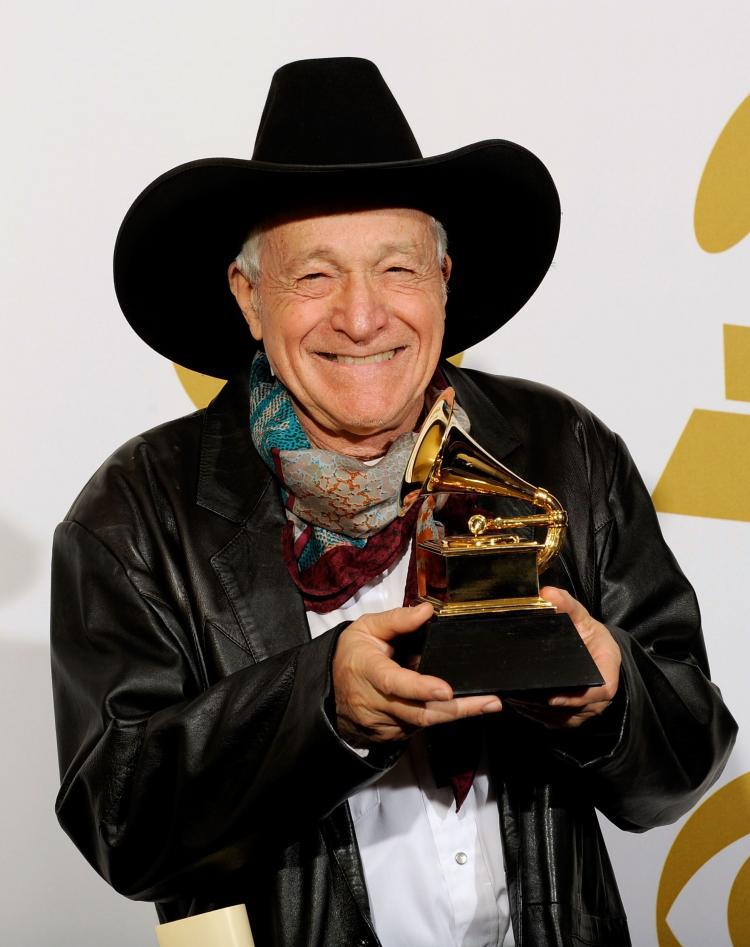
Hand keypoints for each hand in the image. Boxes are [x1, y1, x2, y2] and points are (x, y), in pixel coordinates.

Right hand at [333, 602, 502, 745]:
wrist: (330, 689)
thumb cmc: (352, 654)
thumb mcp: (366, 628)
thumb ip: (397, 620)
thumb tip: (427, 611)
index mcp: (367, 669)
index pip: (395, 682)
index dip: (421, 688)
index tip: (446, 690)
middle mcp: (374, 702)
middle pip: (419, 713)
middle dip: (458, 709)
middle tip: (490, 702)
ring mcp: (383, 723)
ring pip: (424, 723)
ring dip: (456, 713)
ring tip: (486, 702)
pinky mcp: (391, 735)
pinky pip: (419, 727)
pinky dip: (439, 715)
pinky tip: (453, 704)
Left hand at [505, 586, 620, 728]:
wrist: (597, 651)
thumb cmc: (590, 636)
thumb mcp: (582, 616)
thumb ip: (567, 604)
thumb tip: (547, 592)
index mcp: (607, 673)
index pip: (596, 692)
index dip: (575, 697)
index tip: (551, 695)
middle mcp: (598, 698)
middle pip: (574, 708)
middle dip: (546, 704)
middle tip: (519, 696)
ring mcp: (586, 710)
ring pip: (562, 718)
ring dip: (540, 712)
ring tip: (515, 700)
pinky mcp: (574, 717)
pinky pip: (556, 722)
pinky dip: (539, 716)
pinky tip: (520, 705)